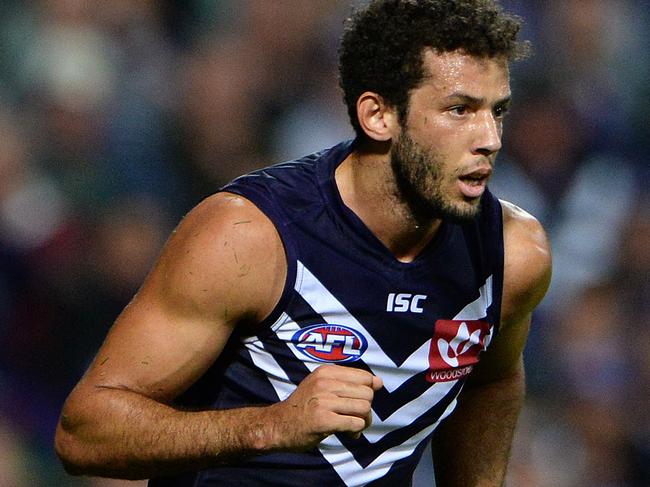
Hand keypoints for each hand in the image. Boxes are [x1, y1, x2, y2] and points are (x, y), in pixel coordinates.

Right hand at [268, 364, 382, 450]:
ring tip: (352, 426)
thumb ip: (350, 382)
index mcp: (326, 372)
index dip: (367, 392)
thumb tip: (379, 382)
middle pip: (367, 394)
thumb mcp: (323, 386)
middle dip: (366, 409)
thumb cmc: (305, 406)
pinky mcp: (323, 420)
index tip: (356, 401)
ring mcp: (323, 401)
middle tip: (355, 417)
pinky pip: (355, 424)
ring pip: (364, 409)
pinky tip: (348, 433)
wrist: (279, 425)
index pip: (365, 377)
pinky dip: (356, 431)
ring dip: (363, 421)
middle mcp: (325, 383)